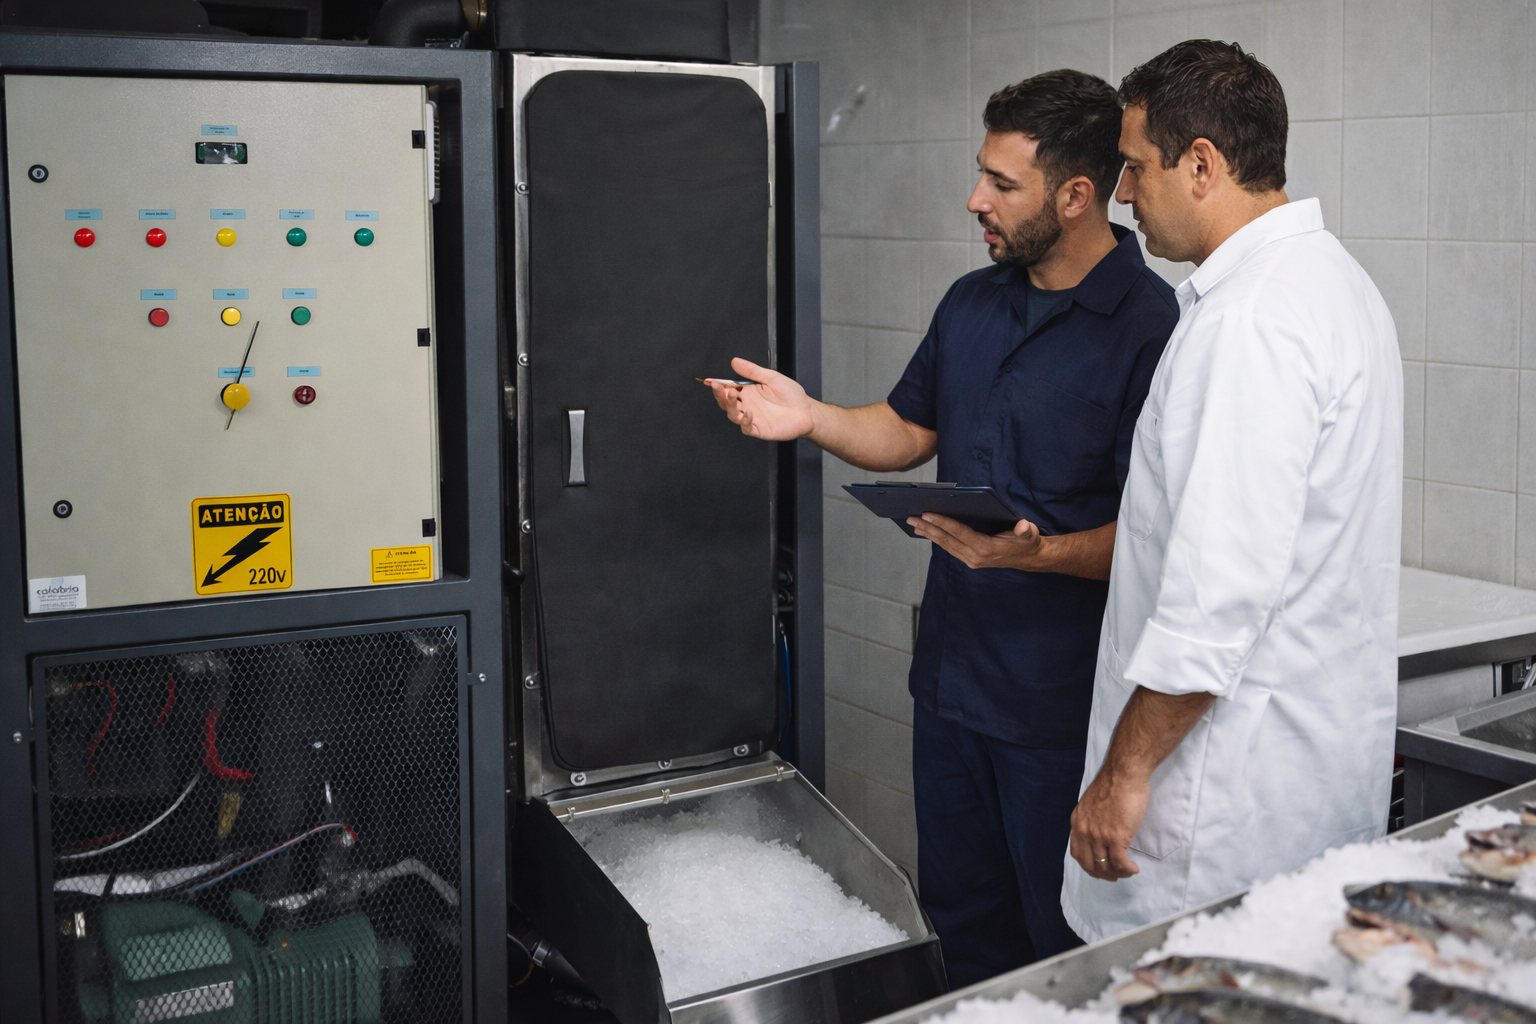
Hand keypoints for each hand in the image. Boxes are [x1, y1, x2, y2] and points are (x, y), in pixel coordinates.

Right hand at [702, 357, 814, 440]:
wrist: (806, 410)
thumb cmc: (791, 394)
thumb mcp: (771, 377)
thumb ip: (752, 371)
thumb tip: (735, 361)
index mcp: (748, 392)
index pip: (728, 388)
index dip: (718, 385)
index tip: (709, 380)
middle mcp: (747, 405)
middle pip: (726, 402)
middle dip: (720, 394)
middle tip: (718, 387)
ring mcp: (752, 418)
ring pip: (733, 415)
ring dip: (730, 406)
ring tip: (732, 396)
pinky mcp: (759, 429)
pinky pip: (746, 427)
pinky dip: (745, 421)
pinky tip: (749, 413)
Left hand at [907, 513, 1045, 569]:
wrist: (1029, 558)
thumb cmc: (1027, 542)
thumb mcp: (1029, 534)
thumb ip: (1025, 530)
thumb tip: (1023, 526)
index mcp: (986, 548)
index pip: (959, 533)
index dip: (942, 522)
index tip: (927, 514)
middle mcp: (975, 556)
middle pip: (947, 540)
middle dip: (928, 528)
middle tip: (911, 518)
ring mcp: (971, 559)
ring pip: (945, 545)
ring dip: (929, 534)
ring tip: (914, 524)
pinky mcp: (969, 559)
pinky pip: (949, 548)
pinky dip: (937, 539)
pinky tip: (928, 532)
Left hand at [1068, 768, 1146, 880]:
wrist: (1123, 775)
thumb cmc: (1112, 785)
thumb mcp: (1090, 804)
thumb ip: (1090, 820)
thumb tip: (1098, 834)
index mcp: (1077, 822)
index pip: (1078, 854)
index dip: (1090, 866)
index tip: (1101, 868)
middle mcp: (1084, 831)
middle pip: (1090, 864)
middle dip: (1104, 874)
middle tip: (1116, 875)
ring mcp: (1099, 835)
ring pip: (1105, 866)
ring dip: (1118, 874)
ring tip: (1127, 871)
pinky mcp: (1115, 837)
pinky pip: (1120, 863)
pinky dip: (1127, 870)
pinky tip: (1134, 868)